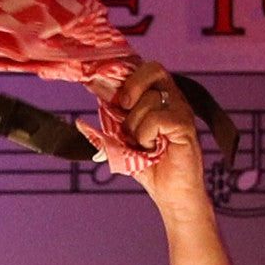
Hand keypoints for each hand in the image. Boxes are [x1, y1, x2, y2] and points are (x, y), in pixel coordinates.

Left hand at [111, 61, 211, 224]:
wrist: (171, 196)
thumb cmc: (150, 169)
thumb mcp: (121, 147)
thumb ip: (105, 132)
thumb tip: (79, 123)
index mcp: (157, 98)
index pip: (143, 68)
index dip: (124, 73)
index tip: (107, 91)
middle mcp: (171, 99)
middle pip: (151, 68)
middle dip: (131, 86)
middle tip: (123, 108)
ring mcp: (180, 110)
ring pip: (148, 100)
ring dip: (135, 126)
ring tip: (143, 145)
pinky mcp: (184, 124)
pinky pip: (155, 118)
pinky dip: (146, 135)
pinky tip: (152, 149)